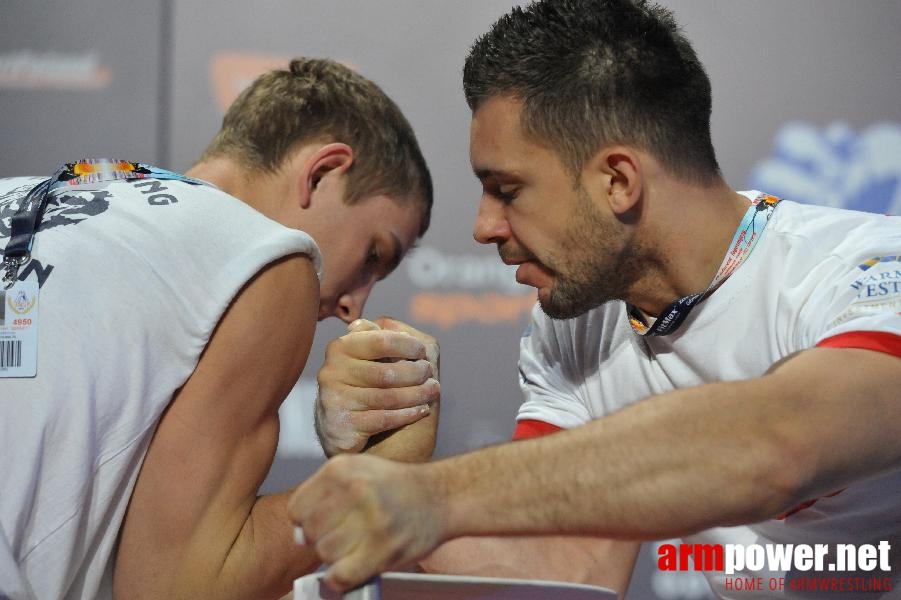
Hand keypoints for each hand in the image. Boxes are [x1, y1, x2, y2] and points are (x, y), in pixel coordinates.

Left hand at [289, 454, 445, 591]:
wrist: (441, 496)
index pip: (297, 508)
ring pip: (325, 554)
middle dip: (321, 539)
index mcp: (342, 468)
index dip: (305, 521)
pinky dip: (342, 578)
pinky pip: (341, 575)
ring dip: (336, 557)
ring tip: (354, 547)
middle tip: (343, 535)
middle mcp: (355, 490)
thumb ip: (323, 495)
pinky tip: (354, 566)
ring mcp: (371, 520)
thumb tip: (298, 534)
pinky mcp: (383, 548)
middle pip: (309, 532)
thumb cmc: (397, 487)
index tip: (322, 523)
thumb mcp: (357, 471)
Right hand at [315, 317, 439, 456]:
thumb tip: (390, 326)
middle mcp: (331, 372)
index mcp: (340, 348)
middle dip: (415, 373)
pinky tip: (422, 410)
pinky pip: (383, 419)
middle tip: (430, 373)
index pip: (380, 341)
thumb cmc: (368, 385)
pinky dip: (407, 414)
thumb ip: (382, 338)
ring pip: (387, 397)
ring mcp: (334, 400)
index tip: (422, 351)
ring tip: (433, 391)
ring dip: (417, 394)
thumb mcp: (372, 357)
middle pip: (385, 373)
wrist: (347, 429)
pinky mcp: (341, 425)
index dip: (407, 345)